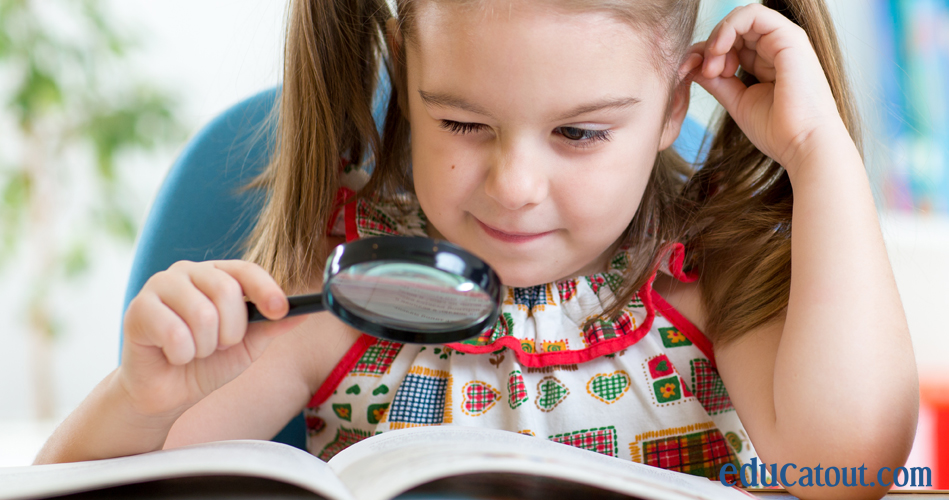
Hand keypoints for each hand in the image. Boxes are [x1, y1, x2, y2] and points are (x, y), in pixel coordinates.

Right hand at [118, 260, 307, 416]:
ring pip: (202, 314)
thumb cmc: (206, 363)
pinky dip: (182, 355)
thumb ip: (273, 326)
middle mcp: (186, 272)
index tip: (280, 310)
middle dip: (231, 331)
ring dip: (205, 347)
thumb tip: (303, 312)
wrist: (166, 394)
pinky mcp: (137, 309)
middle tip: (219, 346)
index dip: (266, 289)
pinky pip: (175, 333)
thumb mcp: (248, 345)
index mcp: (215, 274)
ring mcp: (159, 286)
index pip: (246, 269)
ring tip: (194, 352)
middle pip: (226, 290)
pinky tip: (172, 356)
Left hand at [686, 4, 847, 172]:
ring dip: (717, 38)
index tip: (690, 73)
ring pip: (741, 17)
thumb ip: (716, 81)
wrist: (803, 145)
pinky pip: (753, 15)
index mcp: (766, 62)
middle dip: (709, 46)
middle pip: (732, 29)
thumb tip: (692, 66)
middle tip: (705, 72)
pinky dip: (729, 28)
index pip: (730, 43)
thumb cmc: (777, 131)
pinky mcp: (790, 38)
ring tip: (713, 68)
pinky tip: (718, 50)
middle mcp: (776, 48)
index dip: (706, 53)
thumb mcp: (736, 101)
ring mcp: (784, 40)